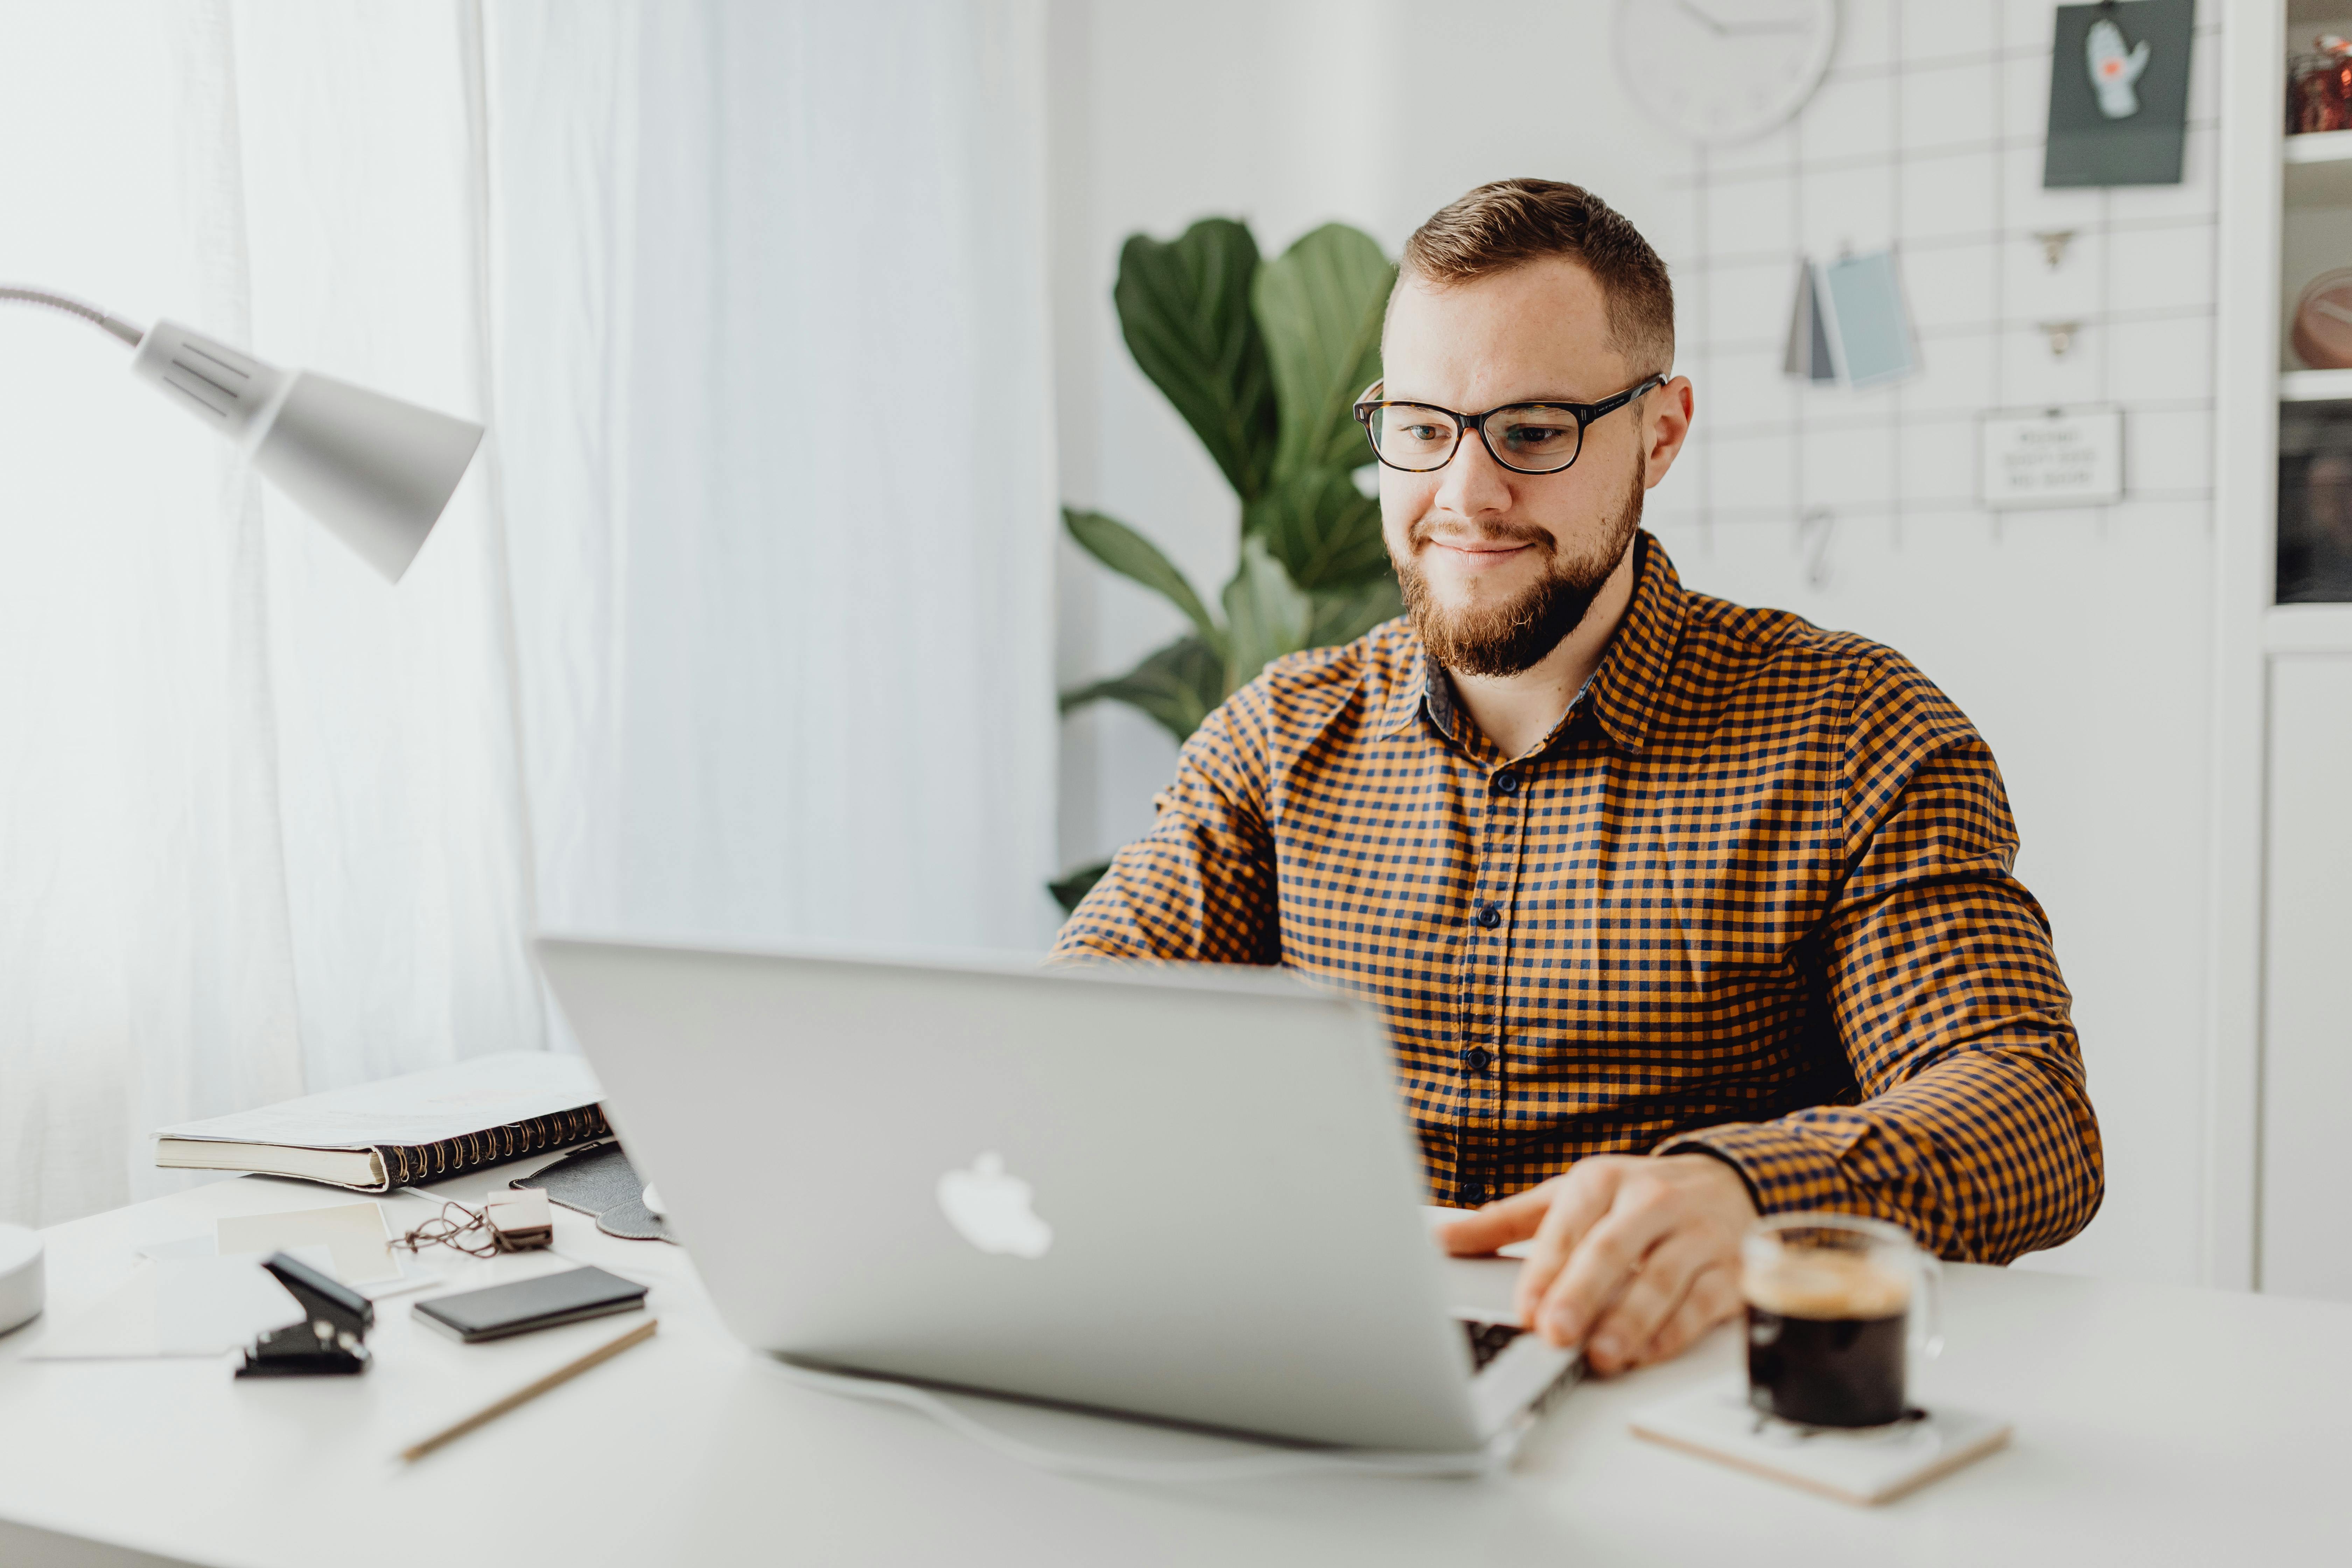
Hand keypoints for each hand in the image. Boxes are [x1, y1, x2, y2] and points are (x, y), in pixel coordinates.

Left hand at [1436, 1154, 1756, 1375]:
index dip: (1545, 1271)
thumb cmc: (1635, 1196)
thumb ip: (1506, 1221)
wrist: (1726, 1182)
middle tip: (1557, 1333)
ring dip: (1631, 1320)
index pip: (1567, 1228)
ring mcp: (1694, 1234)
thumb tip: (1441, 1239)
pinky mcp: (1728, 1268)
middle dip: (1582, 1294)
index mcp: (1603, 1181)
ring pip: (1661, 1278)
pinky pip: (1703, 1301)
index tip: (1525, 1310)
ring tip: (1602, 1353)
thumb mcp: (1568, 1196)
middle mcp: (1650, 1202)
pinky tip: (1649, 1352)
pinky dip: (1676, 1330)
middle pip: (1612, 1250)